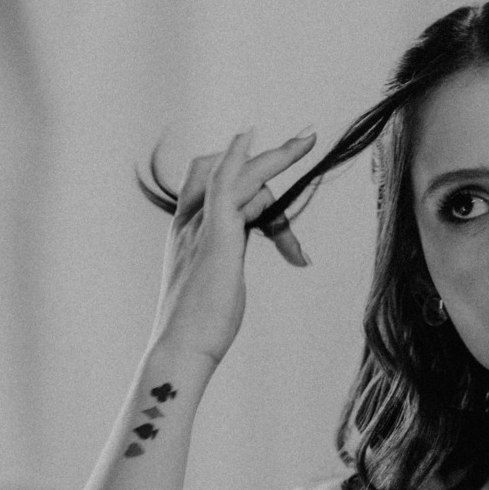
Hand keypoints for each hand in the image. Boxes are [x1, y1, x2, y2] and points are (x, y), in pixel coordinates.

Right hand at [150, 129, 315, 364]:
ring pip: (236, 175)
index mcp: (188, 233)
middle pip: (224, 171)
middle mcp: (189, 222)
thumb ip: (226, 263)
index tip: (276, 173)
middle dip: (267, 155)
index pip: (212, 185)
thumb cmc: (199, 331)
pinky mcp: (216, 238)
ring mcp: (200, 227)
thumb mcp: (218, 286)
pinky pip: (226, 185)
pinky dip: (241, 158)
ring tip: (309, 141)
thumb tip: (234, 263)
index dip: (245, 175)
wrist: (180, 350)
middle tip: (308, 138)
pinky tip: (255, 138)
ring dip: (277, 156)